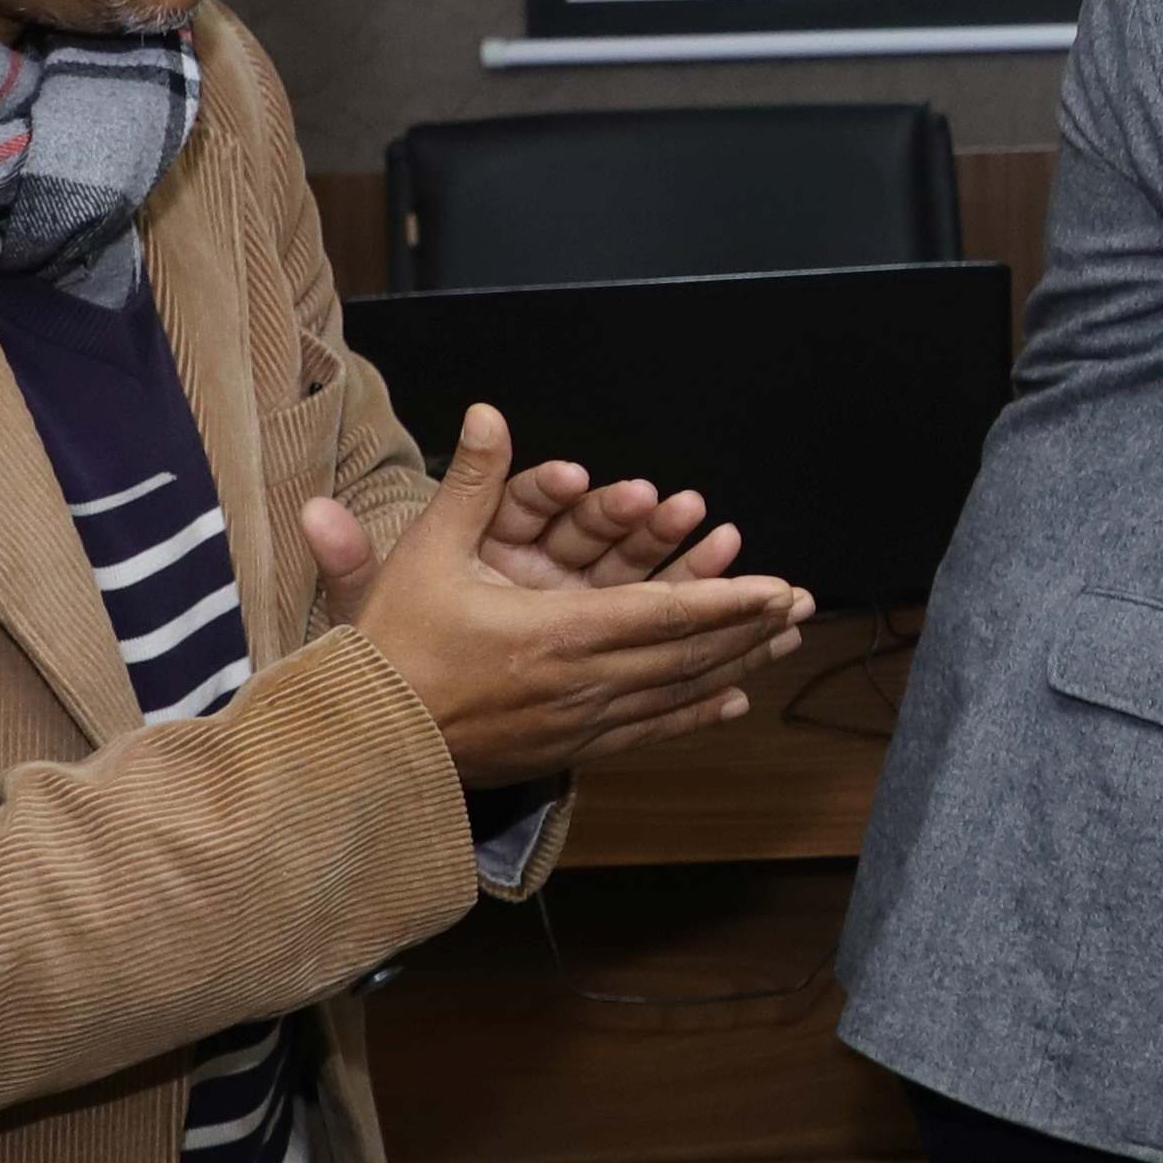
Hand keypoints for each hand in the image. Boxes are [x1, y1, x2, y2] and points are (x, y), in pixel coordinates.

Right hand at [300, 406, 817, 783]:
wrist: (358, 746)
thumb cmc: (391, 649)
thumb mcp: (425, 554)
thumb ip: (469, 483)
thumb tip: (487, 413)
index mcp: (557, 633)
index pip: (664, 614)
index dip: (728, 600)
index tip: (779, 588)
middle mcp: (581, 684)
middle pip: (686, 654)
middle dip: (749, 628)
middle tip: (803, 607)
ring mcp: (577, 724)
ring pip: (675, 694)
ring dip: (734, 666)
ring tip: (782, 644)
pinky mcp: (566, 750)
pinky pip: (646, 732)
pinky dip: (693, 716)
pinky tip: (730, 705)